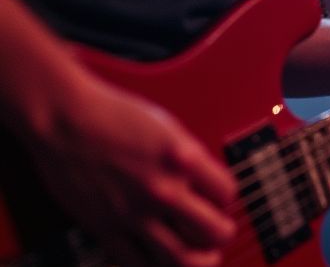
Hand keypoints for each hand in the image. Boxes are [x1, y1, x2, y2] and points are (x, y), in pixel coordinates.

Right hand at [24, 76, 235, 266]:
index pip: (226, 192)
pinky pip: (135, 262)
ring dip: (197, 260)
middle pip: (213, 231)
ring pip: (180, 258)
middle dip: (221, 234)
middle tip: (218, 233)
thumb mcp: (166, 127)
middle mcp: (163, 188)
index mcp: (183, 158)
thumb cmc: (112, 115)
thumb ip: (188, 158)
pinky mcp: (105, 227)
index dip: (224, 196)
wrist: (64, 120)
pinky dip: (152, 266)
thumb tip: (204, 184)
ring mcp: (134, 212)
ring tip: (200, 256)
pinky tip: (157, 258)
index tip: (217, 197)